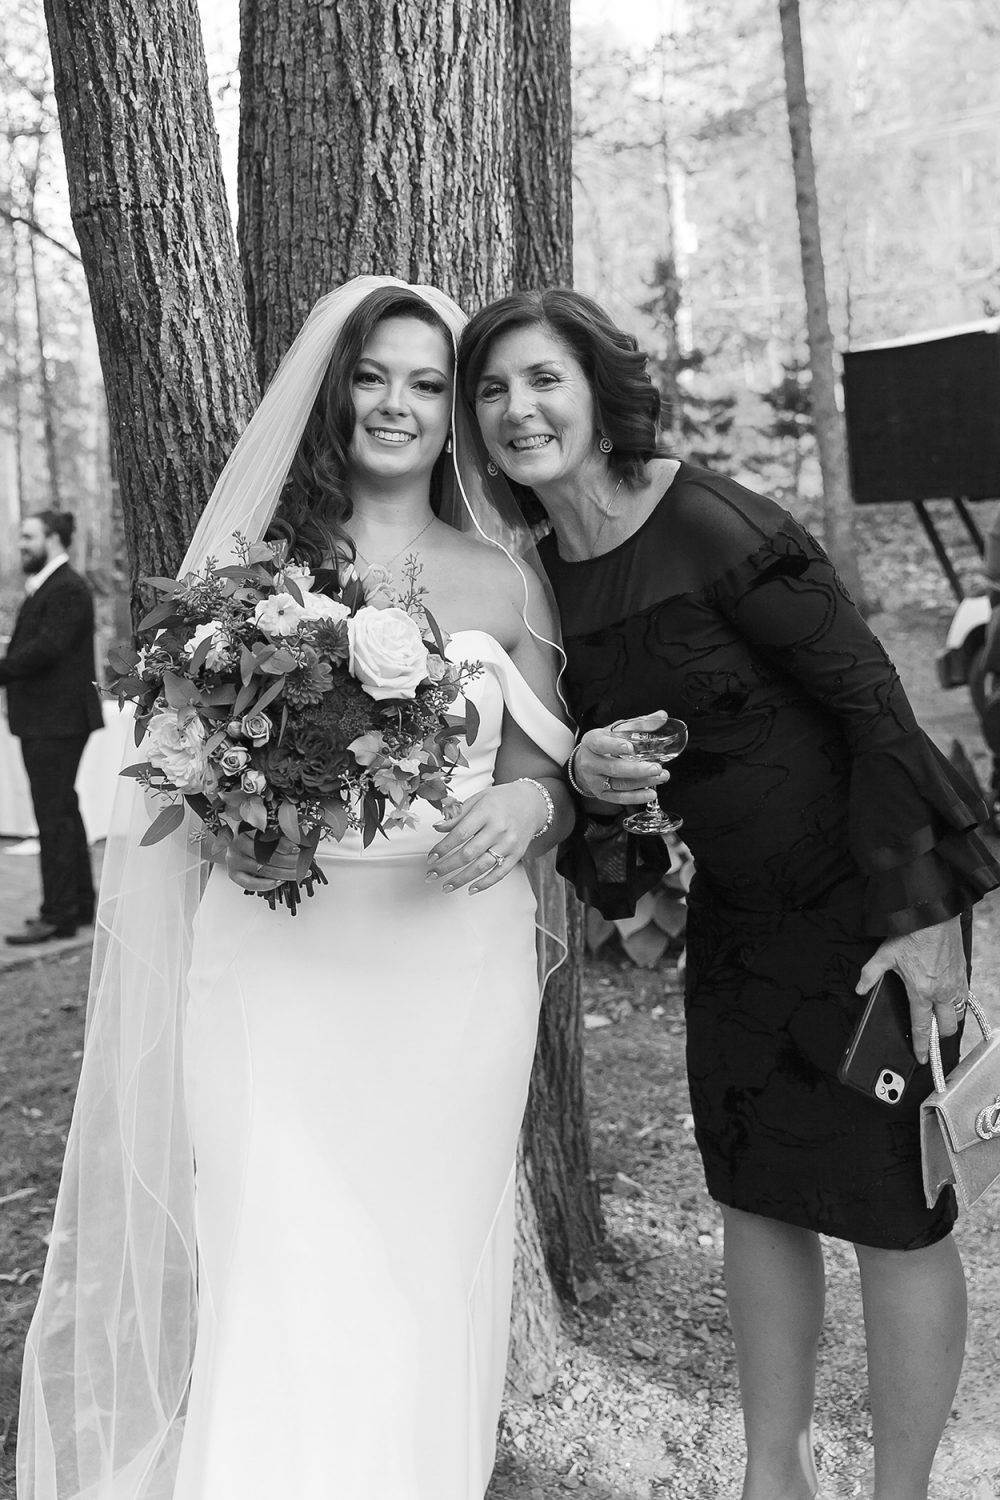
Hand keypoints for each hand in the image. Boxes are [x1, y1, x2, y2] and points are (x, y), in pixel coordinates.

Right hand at [225, 831, 302, 891]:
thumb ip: (282, 831)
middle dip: (289, 860)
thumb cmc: (254, 838)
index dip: (283, 844)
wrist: (237, 848)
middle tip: (304, 862)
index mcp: (246, 828)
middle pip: (266, 855)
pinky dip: (267, 884)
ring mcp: (234, 859)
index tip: (297, 848)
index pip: (266, 836)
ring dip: (285, 873)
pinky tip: (280, 881)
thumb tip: (302, 835)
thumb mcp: (266, 829)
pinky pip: (251, 883)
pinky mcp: (234, 874)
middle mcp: (237, 843)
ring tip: (299, 873)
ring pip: (263, 869)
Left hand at [426, 783, 547, 893]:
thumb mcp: (478, 799)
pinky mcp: (517, 854)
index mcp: (486, 812)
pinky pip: (500, 873)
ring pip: (482, 866)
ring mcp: (509, 844)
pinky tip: (470, 889)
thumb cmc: (501, 800)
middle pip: (469, 853)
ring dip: (461, 879)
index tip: (431, 858)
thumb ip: (457, 814)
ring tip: (446, 886)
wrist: (532, 803)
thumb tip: (437, 827)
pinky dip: (484, 884)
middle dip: (447, 867)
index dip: (443, 848)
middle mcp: (499, 829)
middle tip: (431, 875)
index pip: (460, 834)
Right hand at [571, 710, 671, 803]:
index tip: (630, 747)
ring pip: (619, 784)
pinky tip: (651, 793)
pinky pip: (619, 798)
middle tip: (656, 768)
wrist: (585, 763)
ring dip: (643, 782)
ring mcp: (595, 780)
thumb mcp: (616, 730)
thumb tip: (662, 716)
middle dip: (637, 769)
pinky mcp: (602, 794)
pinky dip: (637, 797)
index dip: (614, 746)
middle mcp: (590, 762)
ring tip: (661, 777)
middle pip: (614, 768)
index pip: (600, 744)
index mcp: (592, 742)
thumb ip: (639, 724)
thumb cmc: (603, 743)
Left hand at [856, 916, 967, 1064]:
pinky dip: (957, 1002)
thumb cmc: (911, 934)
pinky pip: (964, 997)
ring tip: (938, 1016)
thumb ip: (870, 975)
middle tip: (931, 1035)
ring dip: (949, 1019)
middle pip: (946, 1028)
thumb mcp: (884, 955)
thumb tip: (860, 988)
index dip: (921, 1047)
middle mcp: (942, 992)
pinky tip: (949, 998)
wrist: (933, 914)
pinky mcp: (963, 973)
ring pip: (958, 1014)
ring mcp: (955, 984)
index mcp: (921, 992)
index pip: (922, 1028)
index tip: (921, 1058)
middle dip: (939, 1036)